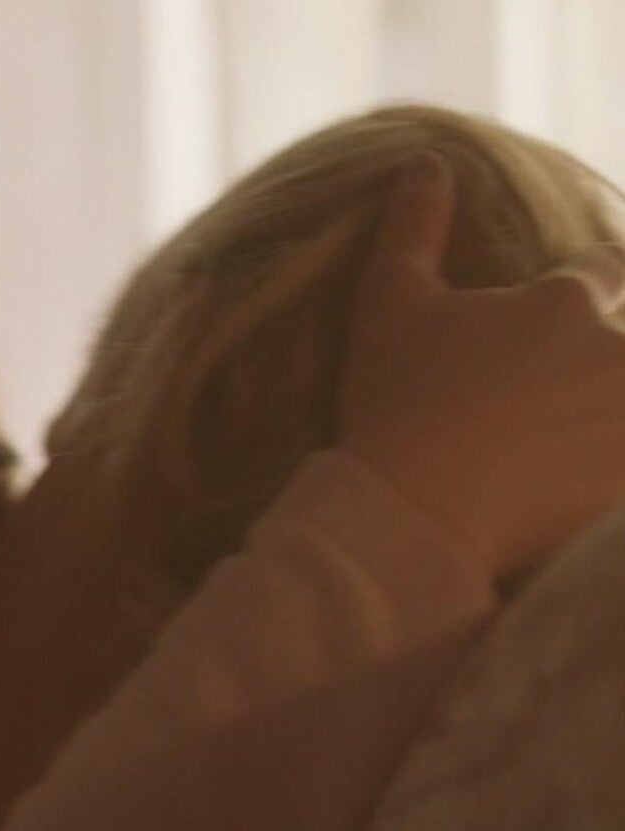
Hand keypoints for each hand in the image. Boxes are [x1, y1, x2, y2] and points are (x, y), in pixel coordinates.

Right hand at [340, 152, 624, 578]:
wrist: (413, 511)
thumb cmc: (395, 401)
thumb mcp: (388, 302)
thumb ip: (414, 226)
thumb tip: (427, 160)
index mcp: (566, 298)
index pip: (610, 270)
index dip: (591, 287)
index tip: (562, 316)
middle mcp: (617, 348)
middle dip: (605, 355)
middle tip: (561, 389)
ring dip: (612, 406)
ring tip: (574, 433)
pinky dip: (615, 465)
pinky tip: (585, 479)